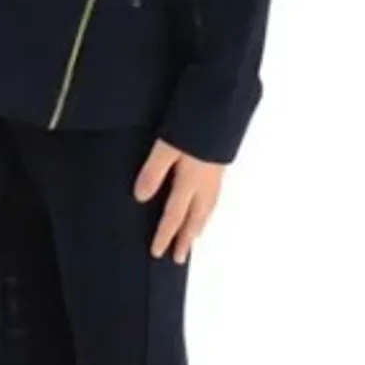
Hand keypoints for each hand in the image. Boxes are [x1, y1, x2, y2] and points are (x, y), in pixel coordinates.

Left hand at [134, 137, 224, 262]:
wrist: (224, 106)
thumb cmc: (193, 125)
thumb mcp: (166, 147)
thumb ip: (153, 172)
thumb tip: (140, 198)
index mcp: (190, 182)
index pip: (175, 216)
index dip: (165, 236)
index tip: (157, 253)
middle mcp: (205, 183)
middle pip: (195, 218)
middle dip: (186, 239)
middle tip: (180, 258)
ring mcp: (215, 174)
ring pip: (207, 209)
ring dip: (199, 225)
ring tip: (195, 236)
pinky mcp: (220, 163)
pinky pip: (214, 197)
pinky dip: (208, 209)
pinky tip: (206, 205)